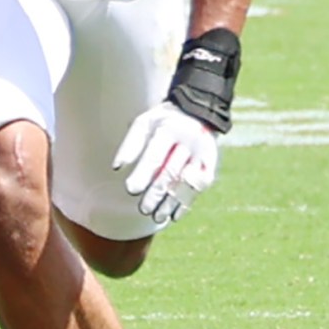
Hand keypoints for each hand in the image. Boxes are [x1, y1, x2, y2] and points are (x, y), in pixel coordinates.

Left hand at [112, 103, 219, 225]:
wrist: (197, 111)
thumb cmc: (163, 121)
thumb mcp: (145, 123)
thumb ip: (131, 144)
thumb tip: (118, 167)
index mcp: (169, 129)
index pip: (155, 156)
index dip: (143, 175)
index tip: (131, 190)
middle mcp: (189, 142)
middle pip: (171, 173)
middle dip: (156, 193)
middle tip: (143, 209)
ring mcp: (202, 154)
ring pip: (186, 183)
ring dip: (170, 203)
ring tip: (156, 217)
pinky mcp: (211, 164)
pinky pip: (199, 187)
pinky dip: (186, 203)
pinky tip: (174, 215)